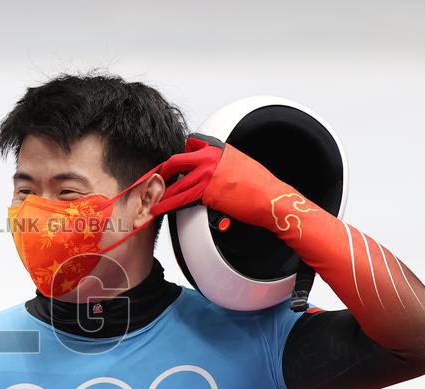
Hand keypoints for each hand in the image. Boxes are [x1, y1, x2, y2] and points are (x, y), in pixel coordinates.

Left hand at [151, 133, 313, 233]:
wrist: (272, 198)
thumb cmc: (261, 186)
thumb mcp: (241, 163)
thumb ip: (223, 164)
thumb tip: (214, 173)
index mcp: (219, 149)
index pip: (191, 142)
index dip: (182, 154)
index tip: (177, 165)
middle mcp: (210, 158)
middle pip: (176, 161)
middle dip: (163, 172)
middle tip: (156, 180)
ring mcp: (206, 175)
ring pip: (175, 183)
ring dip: (162, 193)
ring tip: (153, 199)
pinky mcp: (205, 193)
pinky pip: (178, 199)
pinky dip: (166, 205)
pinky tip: (158, 208)